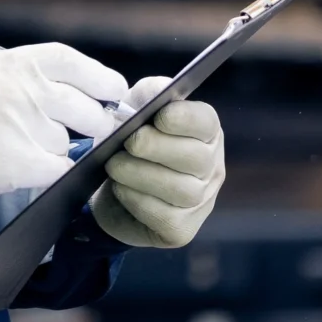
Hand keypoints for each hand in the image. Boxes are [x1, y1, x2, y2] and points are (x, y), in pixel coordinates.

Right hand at [0, 41, 130, 212]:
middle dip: (93, 125)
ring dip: (54, 150)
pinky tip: (28, 167)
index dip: (102, 79)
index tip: (114, 92)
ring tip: (19, 147)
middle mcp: (22, 90)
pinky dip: (52, 173)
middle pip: (87, 110)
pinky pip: (59, 169)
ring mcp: (21, 126)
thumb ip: (33, 77)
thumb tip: (89, 90)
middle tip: (85, 132)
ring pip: (68, 144)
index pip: (74, 63)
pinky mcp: (19, 162)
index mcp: (15, 63)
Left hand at [91, 77, 224, 246]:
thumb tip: (157, 91)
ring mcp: (201, 202)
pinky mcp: (181, 230)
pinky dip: (136, 199)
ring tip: (113, 165)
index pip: (206, 122)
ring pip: (179, 189)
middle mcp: (211, 168)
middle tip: (127, 142)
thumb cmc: (128, 145)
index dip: (184, 119)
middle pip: (196, 157)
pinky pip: (162, 214)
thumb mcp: (133, 112)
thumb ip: (147, 95)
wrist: (110, 192)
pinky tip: (120, 188)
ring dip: (140, 174)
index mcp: (205, 133)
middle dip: (156, 147)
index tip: (158, 116)